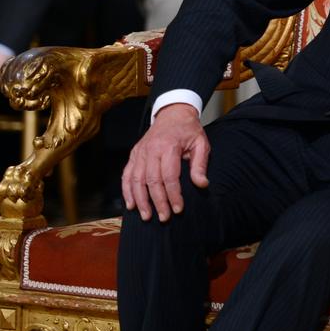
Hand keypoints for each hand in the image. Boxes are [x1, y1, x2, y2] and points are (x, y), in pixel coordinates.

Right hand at [121, 103, 208, 221]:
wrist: (173, 113)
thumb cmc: (189, 130)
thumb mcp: (201, 143)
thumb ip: (200, 164)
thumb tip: (202, 184)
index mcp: (169, 146)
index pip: (169, 176)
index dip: (173, 195)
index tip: (178, 209)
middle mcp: (150, 150)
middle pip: (151, 181)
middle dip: (157, 201)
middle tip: (164, 217)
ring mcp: (139, 152)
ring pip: (136, 180)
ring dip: (140, 200)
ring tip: (146, 216)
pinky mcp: (133, 154)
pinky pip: (127, 175)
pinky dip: (127, 191)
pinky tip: (130, 205)